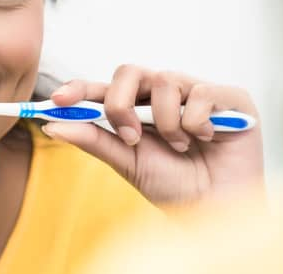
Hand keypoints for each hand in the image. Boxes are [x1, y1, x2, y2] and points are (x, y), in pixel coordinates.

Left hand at [41, 66, 263, 206]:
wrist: (217, 211)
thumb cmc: (175, 186)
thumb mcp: (127, 162)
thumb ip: (93, 140)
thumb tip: (52, 125)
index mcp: (139, 108)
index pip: (104, 88)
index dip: (79, 88)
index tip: (56, 100)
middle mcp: (165, 94)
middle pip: (129, 72)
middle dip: (120, 103)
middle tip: (130, 136)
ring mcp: (196, 93)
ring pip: (165, 81)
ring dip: (167, 123)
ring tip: (181, 146)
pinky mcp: (229, 98)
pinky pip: (201, 94)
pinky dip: (197, 122)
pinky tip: (207, 138)